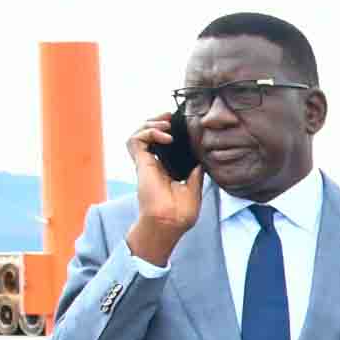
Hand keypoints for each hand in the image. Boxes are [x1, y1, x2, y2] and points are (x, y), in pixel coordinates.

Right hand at [121, 114, 205, 265]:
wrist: (171, 222)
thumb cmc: (181, 212)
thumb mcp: (194, 187)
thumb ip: (195, 172)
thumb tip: (202, 160)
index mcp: (165, 169)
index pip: (162, 143)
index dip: (168, 131)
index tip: (180, 125)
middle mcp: (153, 164)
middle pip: (148, 135)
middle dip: (157, 121)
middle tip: (170, 117)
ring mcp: (146, 163)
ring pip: (138, 134)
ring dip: (151, 124)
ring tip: (167, 125)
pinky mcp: (141, 164)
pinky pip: (136, 140)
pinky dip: (149, 132)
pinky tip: (165, 136)